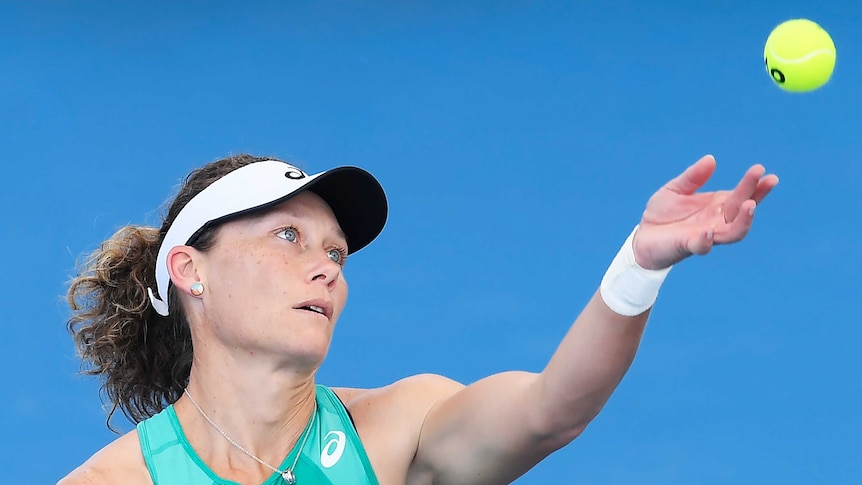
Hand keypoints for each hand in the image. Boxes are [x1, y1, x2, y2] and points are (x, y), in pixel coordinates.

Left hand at [633, 155, 778, 269]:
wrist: (643, 237)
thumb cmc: (663, 214)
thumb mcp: (676, 188)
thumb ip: (693, 176)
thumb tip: (711, 159)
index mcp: (717, 205)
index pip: (743, 195)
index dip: (756, 186)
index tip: (766, 173)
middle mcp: (717, 221)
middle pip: (742, 210)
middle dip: (754, 195)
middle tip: (764, 179)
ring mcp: (705, 235)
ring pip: (733, 233)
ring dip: (743, 221)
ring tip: (749, 205)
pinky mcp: (688, 246)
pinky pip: (702, 246)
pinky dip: (706, 240)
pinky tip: (708, 231)